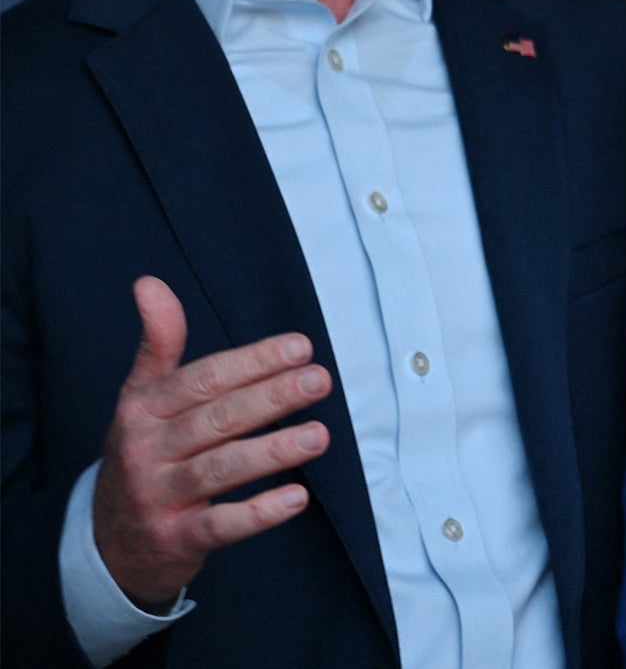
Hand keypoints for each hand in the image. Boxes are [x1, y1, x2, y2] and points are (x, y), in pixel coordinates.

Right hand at [91, 276, 331, 610]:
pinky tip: (297, 497)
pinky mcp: (174, 539)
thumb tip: (149, 283)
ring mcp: (158, 497)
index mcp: (142, 409)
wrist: (107, 540)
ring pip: (219, 470)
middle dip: (270, 397)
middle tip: (319, 381)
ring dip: (272, 452)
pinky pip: (219, 525)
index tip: (301, 346)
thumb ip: (157, 343)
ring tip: (320, 436)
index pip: (202, 379)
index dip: (252, 361)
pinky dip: (258, 513)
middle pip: (215, 419)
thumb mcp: (140, 398)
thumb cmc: (142, 453)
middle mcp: (146, 450)